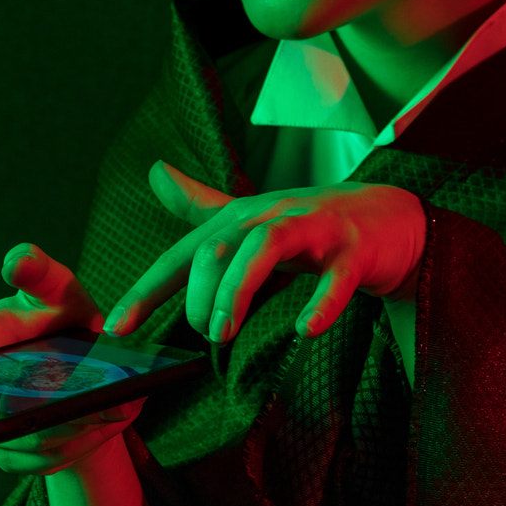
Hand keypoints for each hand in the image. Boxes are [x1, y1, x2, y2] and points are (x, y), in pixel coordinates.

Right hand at [0, 246, 144, 478]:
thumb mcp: (58, 290)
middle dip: (11, 418)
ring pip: (20, 441)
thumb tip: (18, 257)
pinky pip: (45, 459)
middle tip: (45, 413)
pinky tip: (100, 423)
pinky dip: (76, 442)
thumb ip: (40, 272)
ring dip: (59, 430)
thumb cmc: (62, 319)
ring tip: (94, 411)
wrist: (97, 372)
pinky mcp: (22, 457)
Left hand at [104, 160, 425, 344]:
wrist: (390, 217)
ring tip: (222, 332)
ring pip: (266, 247)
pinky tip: (304, 329)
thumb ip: (201, 205)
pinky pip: (336, 277)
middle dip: (200, 293)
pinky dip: (320, 302)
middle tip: (206, 334)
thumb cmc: (312, 225)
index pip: (182, 254)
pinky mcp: (355, 250)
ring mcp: (315, 229)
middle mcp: (272, 216)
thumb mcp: (252, 216)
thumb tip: (154, 171)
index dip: (146, 290)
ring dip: (236, 289)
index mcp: (241, 217)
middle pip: (219, 245)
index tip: (114, 328)